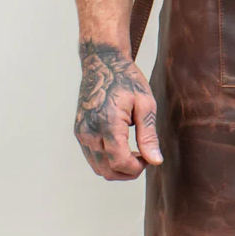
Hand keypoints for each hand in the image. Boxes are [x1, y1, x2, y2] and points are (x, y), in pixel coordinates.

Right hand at [74, 39, 163, 179]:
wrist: (102, 64)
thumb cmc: (127, 80)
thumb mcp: (145, 104)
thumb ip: (148, 135)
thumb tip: (155, 161)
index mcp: (107, 123)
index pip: (119, 162)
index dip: (137, 168)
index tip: (150, 159)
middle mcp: (89, 131)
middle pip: (107, 170)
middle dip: (129, 171)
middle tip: (146, 157)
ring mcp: (81, 133)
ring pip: (98, 168)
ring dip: (118, 168)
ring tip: (136, 153)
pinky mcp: (79, 132)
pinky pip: (93, 158)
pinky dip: (108, 160)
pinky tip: (124, 148)